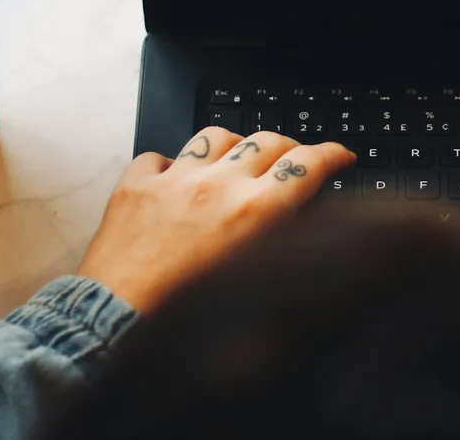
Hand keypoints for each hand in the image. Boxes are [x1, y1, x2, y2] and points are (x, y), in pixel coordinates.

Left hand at [77, 128, 353, 311]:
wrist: (119, 322)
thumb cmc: (186, 316)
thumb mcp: (258, 283)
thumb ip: (283, 243)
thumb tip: (298, 220)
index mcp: (256, 212)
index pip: (308, 164)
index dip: (332, 154)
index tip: (340, 155)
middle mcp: (218, 187)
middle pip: (268, 140)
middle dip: (289, 146)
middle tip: (293, 159)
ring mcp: (175, 181)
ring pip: (217, 136)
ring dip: (234, 146)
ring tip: (234, 160)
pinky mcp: (137, 186)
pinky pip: (158, 156)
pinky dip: (170, 164)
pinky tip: (174, 179)